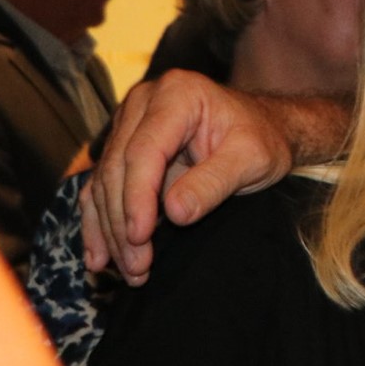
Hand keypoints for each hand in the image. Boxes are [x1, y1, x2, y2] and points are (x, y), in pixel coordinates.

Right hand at [80, 71, 292, 283]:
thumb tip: (175, 213)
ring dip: (112, 231)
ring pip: (105, 182)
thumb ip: (215, 182)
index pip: (143, 151)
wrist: (264, 129)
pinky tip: (99, 256)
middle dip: (123, 223)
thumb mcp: (252, 158)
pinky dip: (101, 223)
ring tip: (129, 271)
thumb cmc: (262, 139)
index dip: (137, 197)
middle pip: (118, 169)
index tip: (140, 237)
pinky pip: (103, 187)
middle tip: (137, 267)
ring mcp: (129, 124)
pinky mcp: (124, 147)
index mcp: (177, 94)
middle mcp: (144, 103)